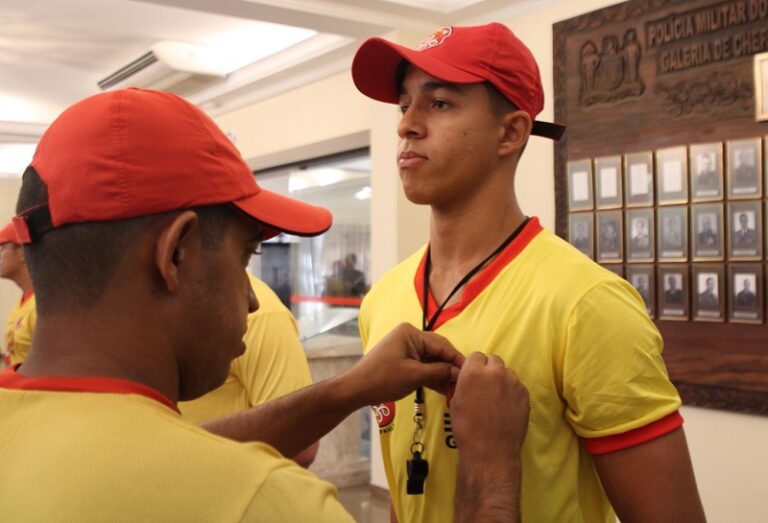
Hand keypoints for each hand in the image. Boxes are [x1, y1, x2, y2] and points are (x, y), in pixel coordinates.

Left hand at [344, 323, 463, 405]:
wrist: (356, 389)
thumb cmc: (382, 379)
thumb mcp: (414, 375)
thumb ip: (439, 372)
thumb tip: (460, 373)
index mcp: (411, 333)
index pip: (442, 345)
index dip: (457, 360)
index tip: (470, 374)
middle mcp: (410, 336)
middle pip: (439, 351)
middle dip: (451, 368)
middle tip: (465, 384)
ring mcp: (407, 348)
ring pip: (432, 360)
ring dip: (443, 374)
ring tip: (456, 389)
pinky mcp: (405, 360)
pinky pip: (424, 366)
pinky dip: (433, 376)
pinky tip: (444, 388)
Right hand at [450, 352, 528, 460]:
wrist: (490, 450)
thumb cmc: (467, 428)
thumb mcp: (456, 401)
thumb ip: (464, 382)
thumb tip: (469, 376)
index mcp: (473, 372)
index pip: (476, 356)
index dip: (474, 366)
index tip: (473, 377)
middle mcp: (494, 373)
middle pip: (493, 360)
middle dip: (489, 369)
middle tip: (485, 386)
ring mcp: (512, 383)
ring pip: (507, 373)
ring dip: (501, 380)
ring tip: (496, 399)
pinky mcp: (524, 394)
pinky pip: (517, 386)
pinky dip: (512, 392)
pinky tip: (505, 407)